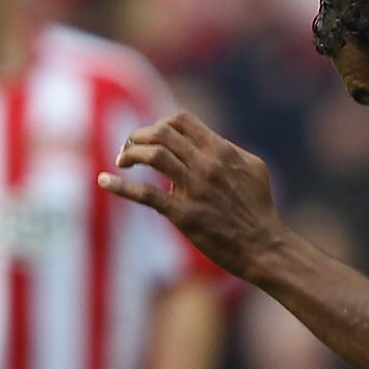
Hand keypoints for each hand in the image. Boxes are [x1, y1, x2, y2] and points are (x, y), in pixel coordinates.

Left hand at [99, 112, 284, 278]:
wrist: (265, 247)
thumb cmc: (260, 210)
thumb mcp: (252, 169)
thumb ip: (227, 151)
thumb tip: (204, 143)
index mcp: (222, 151)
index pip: (181, 120)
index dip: (160, 124)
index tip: (152, 137)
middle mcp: (207, 165)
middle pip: (162, 133)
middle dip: (139, 136)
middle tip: (129, 149)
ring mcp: (195, 189)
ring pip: (153, 155)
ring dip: (130, 154)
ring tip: (122, 162)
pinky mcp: (185, 215)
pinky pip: (146, 195)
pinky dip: (120, 186)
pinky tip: (103, 181)